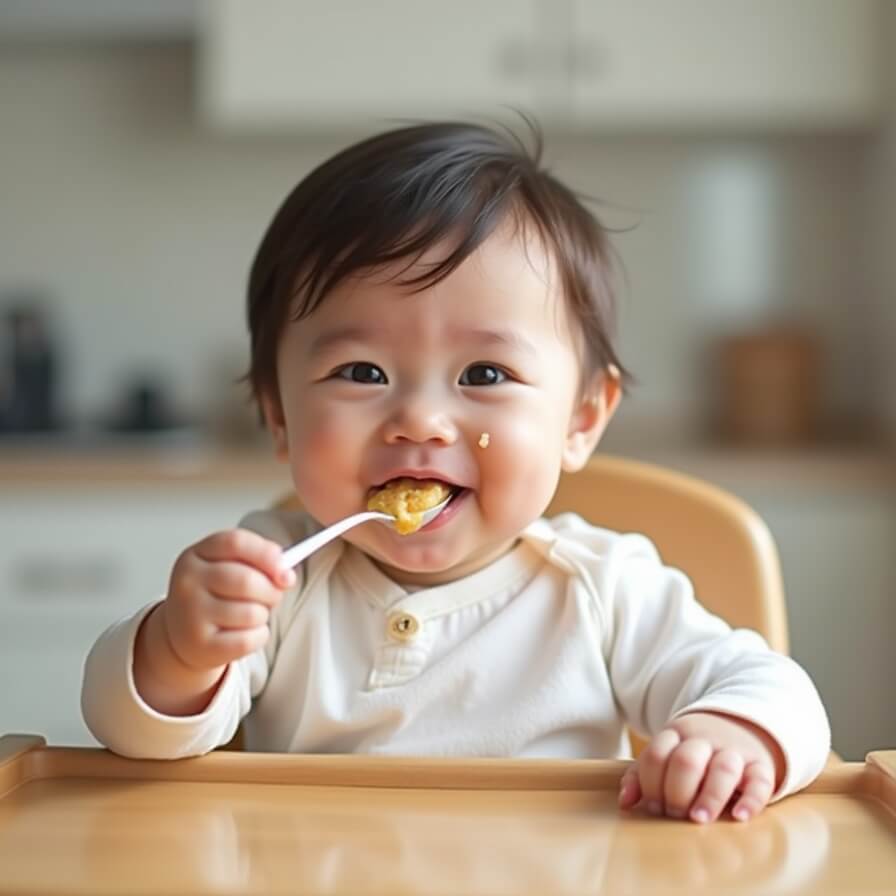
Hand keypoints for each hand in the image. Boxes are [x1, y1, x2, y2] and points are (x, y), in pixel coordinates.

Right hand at [160, 528, 295, 671]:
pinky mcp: (199, 645)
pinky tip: (246, 632)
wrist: (183, 634)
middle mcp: (187, 583)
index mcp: (195, 556)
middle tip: (273, 596)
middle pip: (246, 580)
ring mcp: (190, 615)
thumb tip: (286, 574)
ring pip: (252, 613)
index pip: (235, 542)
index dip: (266, 553)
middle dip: (271, 590)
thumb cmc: (214, 596)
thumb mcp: (227, 568)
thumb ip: (257, 562)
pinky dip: (258, 636)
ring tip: (252, 614)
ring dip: (263, 615)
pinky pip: (248, 640)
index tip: (285, 568)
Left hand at [618, 711, 784, 823]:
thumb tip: (625, 803)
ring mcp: (734, 752)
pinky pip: (760, 781)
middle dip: (677, 791)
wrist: (739, 725)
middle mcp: (705, 741)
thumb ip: (642, 775)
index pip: (657, 754)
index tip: (654, 807)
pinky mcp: (761, 767)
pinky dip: (751, 800)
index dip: (651, 783)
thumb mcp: (666, 753)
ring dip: (709, 796)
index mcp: (677, 735)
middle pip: (686, 760)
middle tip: (675, 815)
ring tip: (698, 819)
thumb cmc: (693, 751)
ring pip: (723, 769)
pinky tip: (740, 817)